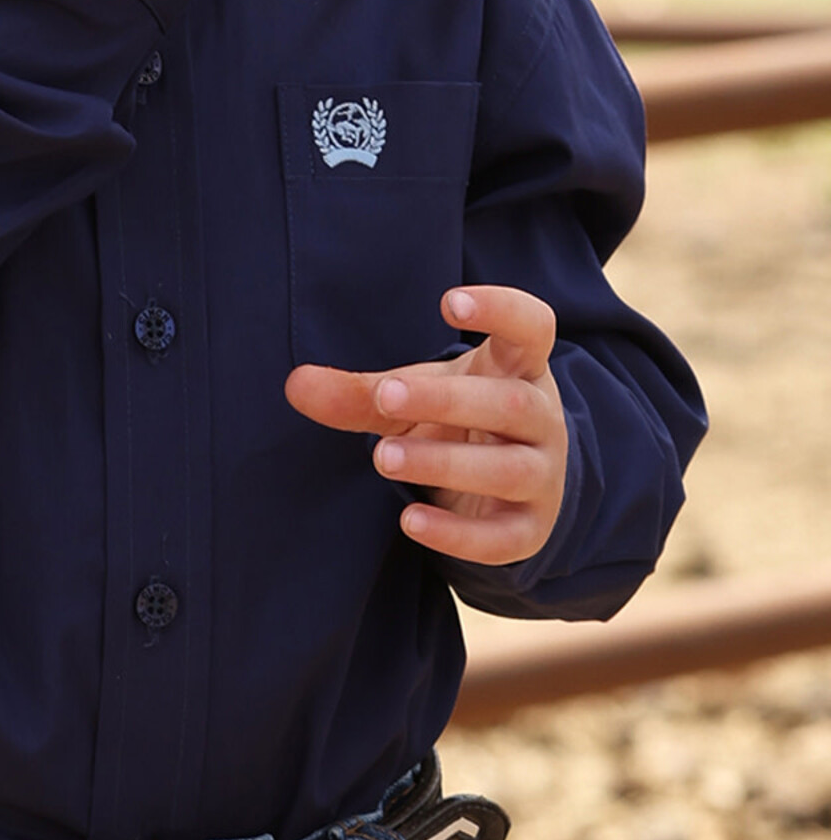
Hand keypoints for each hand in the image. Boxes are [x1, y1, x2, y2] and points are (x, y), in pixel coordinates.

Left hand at [284, 286, 567, 566]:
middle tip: (386, 396)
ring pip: (509, 469)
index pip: (531, 326)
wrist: (507, 487)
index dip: (501, 308)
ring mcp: (544, 476)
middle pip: (511, 402)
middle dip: (446, 400)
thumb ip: (360, 391)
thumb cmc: (458, 418)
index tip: (449, 301)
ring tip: (384, 457)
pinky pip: (503, 537)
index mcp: (517, 367)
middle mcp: (542, 417)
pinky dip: (457, 535)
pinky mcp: (530, 529)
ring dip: (445, 462)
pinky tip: (410, 522)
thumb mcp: (414, 394)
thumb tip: (295, 384)